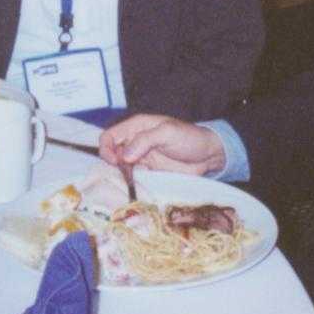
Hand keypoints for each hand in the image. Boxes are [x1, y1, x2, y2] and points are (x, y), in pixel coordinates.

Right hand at [100, 114, 225, 176]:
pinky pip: (131, 177)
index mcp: (136, 126)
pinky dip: (129, 182)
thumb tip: (124, 155)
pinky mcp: (147, 172)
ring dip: (120, 175)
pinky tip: (135, 187)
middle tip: (125, 173)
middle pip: (111, 153)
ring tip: (130, 182)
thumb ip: (145, 140)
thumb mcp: (168, 133)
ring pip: (118, 167)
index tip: (116, 161)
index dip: (107, 148)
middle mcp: (134, 141)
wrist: (207, 156)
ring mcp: (139, 158)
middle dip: (112, 164)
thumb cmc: (189, 138)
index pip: (109, 136)